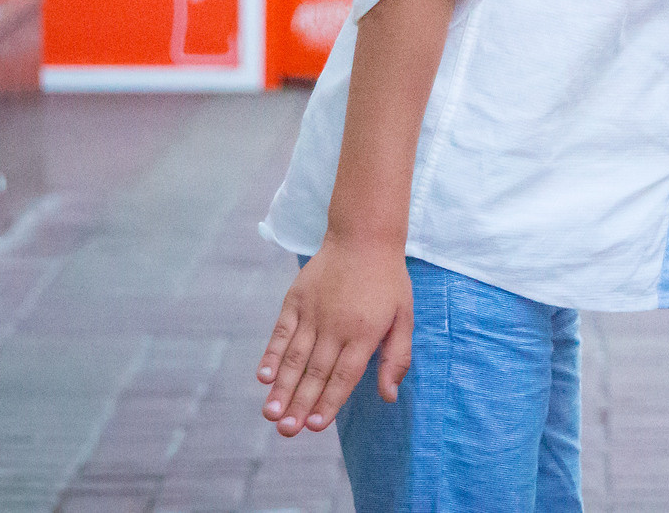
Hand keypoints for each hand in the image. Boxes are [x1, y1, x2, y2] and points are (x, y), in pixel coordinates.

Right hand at [256, 242, 411, 435]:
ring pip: (295, 357)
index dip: (330, 401)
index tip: (316, 426)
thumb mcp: (405, 317)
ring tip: (271, 414)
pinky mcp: (295, 301)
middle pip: (316, 372)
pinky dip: (271, 355)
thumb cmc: (387, 281)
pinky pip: (280, 332)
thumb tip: (389, 396)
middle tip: (287, 431)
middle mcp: (336, 326)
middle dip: (301, 404)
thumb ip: (397, 357)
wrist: (363, 237)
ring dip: (282, 387)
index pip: (345, 375)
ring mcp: (313, 313)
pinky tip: (263, 377)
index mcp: (365, 333)